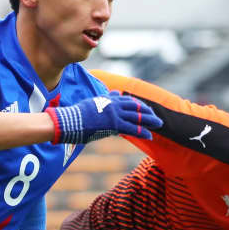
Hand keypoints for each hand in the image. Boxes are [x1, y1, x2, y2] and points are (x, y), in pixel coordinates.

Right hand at [47, 92, 161, 145]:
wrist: (69, 120)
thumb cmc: (76, 115)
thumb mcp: (91, 103)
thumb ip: (104, 100)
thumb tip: (114, 94)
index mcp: (107, 99)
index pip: (127, 100)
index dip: (137, 105)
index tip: (144, 108)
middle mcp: (113, 104)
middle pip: (135, 106)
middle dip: (147, 111)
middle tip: (155, 117)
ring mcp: (115, 113)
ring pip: (137, 116)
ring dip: (150, 120)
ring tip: (159, 124)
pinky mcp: (114, 124)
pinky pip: (133, 128)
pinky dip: (142, 132)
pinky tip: (149, 136)